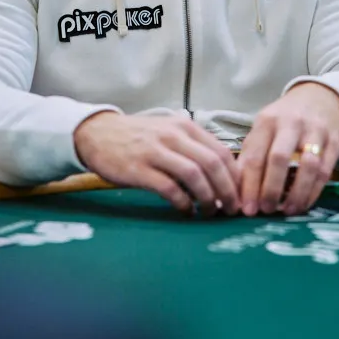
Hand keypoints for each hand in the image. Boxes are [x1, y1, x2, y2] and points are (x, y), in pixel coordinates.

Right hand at [74, 112, 240, 215]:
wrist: (97, 134)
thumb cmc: (137, 137)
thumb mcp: (168, 132)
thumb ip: (193, 148)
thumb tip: (223, 177)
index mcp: (184, 126)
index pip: (221, 151)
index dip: (236, 177)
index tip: (240, 195)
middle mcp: (173, 135)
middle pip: (212, 164)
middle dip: (227, 190)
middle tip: (231, 209)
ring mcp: (155, 151)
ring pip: (194, 175)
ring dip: (207, 198)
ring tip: (209, 212)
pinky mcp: (139, 169)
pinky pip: (169, 188)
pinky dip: (182, 203)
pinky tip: (185, 210)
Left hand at [238, 82, 338, 216]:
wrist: (319, 97)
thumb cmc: (284, 120)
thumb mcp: (263, 129)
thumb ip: (251, 155)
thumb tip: (235, 191)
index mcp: (267, 121)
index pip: (256, 155)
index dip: (250, 185)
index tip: (246, 209)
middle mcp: (291, 123)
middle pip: (279, 158)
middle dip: (271, 188)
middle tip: (266, 210)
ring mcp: (315, 131)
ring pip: (308, 165)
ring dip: (297, 192)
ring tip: (288, 211)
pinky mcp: (335, 140)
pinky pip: (326, 170)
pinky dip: (314, 190)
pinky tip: (304, 203)